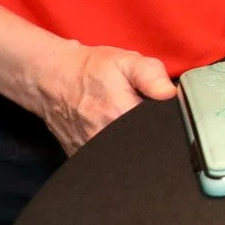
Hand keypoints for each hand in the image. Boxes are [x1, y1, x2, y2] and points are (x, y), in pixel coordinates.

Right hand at [31, 40, 177, 153]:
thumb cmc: (91, 70)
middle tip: (138, 114)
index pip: (157, 132)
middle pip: (142, 149)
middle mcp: (103, 138)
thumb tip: (170, 93)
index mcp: (119, 114)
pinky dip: (113, 152)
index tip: (160, 114)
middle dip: (147, 134)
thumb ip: (152, 75)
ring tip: (121, 121)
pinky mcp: (80, 157)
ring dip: (130, 144)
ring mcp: (89, 151)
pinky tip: (110, 132)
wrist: (54, 79)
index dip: (163, 124)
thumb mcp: (126, 61)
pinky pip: (104, 162)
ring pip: (124, 159)